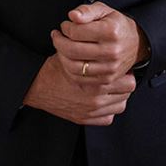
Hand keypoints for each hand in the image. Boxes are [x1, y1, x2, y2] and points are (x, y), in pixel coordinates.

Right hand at [22, 55, 136, 125]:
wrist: (36, 86)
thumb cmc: (54, 68)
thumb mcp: (76, 54)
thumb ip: (93, 53)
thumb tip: (109, 45)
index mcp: (96, 81)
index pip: (129, 80)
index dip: (126, 72)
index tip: (121, 67)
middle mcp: (96, 99)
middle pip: (127, 93)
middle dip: (124, 83)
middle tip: (119, 77)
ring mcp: (91, 112)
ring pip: (120, 106)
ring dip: (117, 97)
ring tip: (111, 89)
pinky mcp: (84, 119)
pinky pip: (107, 118)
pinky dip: (107, 111)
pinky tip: (102, 101)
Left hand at [54, 2, 146, 82]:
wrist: (136, 44)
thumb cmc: (115, 25)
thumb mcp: (103, 10)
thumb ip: (86, 10)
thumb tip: (72, 16)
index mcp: (111, 31)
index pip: (76, 31)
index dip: (65, 27)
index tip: (65, 25)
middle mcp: (112, 51)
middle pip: (73, 50)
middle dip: (58, 41)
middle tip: (57, 35)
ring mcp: (110, 68)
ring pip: (74, 66)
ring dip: (61, 56)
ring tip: (60, 46)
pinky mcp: (107, 79)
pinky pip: (79, 78)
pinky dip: (68, 69)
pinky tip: (68, 59)